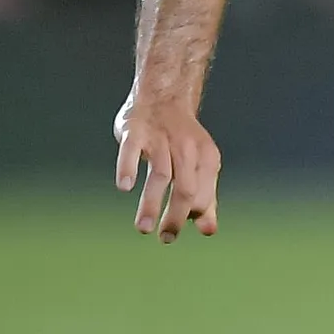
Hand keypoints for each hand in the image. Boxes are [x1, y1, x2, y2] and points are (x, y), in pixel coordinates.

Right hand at [116, 89, 221, 240]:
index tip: (173, 229)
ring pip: (160, 174)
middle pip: (184, 188)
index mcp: (206, 158)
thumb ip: (205, 198)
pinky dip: (128, 166)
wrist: (164, 95)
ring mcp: (160, 138)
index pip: (202, 195)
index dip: (190, 215)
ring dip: (151, 203)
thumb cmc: (180, 140)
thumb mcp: (199, 166)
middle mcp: (186, 148)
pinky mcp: (135, 130)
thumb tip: (208, 230)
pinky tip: (125, 186)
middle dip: (175, 217)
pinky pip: (132, 150)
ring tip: (143, 228)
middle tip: (165, 238)